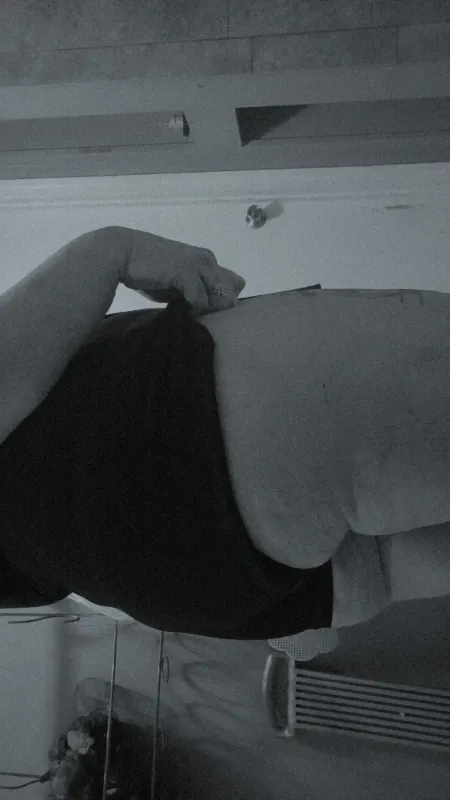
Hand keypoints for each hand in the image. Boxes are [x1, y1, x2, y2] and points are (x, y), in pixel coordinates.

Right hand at [110, 225, 245, 314]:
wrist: (122, 253)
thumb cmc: (146, 269)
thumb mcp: (177, 282)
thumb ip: (194, 292)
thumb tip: (209, 309)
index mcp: (207, 259)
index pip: (234, 283)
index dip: (222, 299)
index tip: (205, 307)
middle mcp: (208, 259)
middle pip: (232, 291)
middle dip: (218, 305)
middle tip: (194, 309)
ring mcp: (198, 265)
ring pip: (219, 296)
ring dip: (204, 307)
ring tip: (184, 306)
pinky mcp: (186, 273)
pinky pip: (200, 299)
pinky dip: (191, 308)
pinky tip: (178, 305)